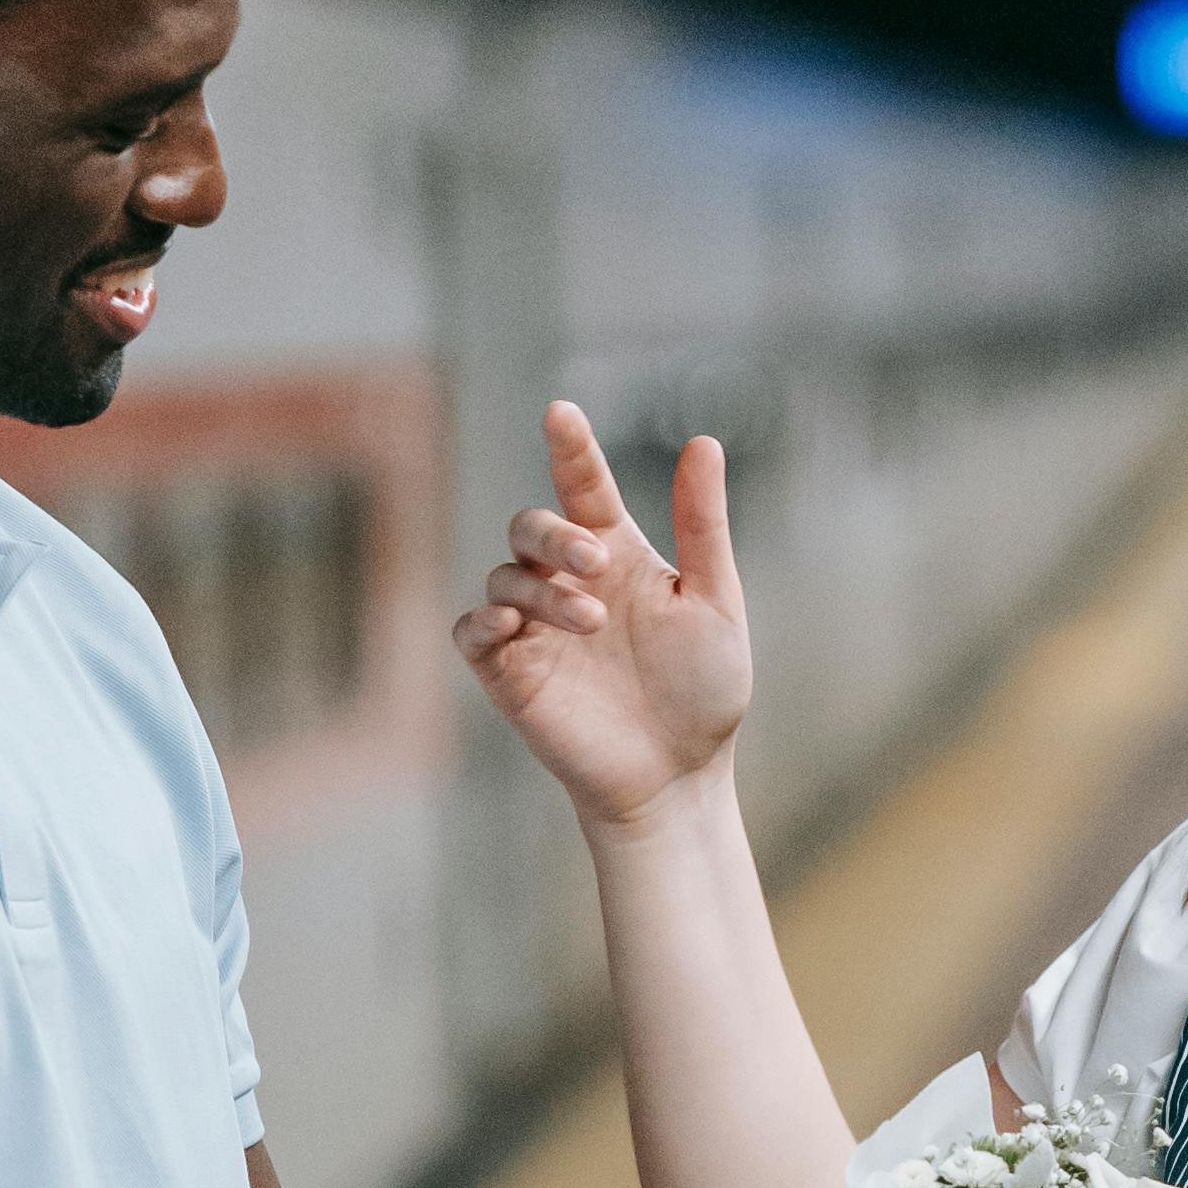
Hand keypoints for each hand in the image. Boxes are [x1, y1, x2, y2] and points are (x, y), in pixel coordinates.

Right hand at [455, 402, 750, 829]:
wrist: (679, 775)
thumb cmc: (702, 690)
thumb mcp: (715, 601)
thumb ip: (702, 525)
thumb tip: (704, 441)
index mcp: (617, 554)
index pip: (582, 486)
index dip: (570, 447)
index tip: (560, 412)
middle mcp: (568, 582)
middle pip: (531, 526)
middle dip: (555, 535)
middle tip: (596, 562)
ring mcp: (535, 627)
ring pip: (504, 575)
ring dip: (541, 588)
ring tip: (590, 620)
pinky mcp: (510, 673)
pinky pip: (472, 631)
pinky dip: (483, 620)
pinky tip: (511, 624)